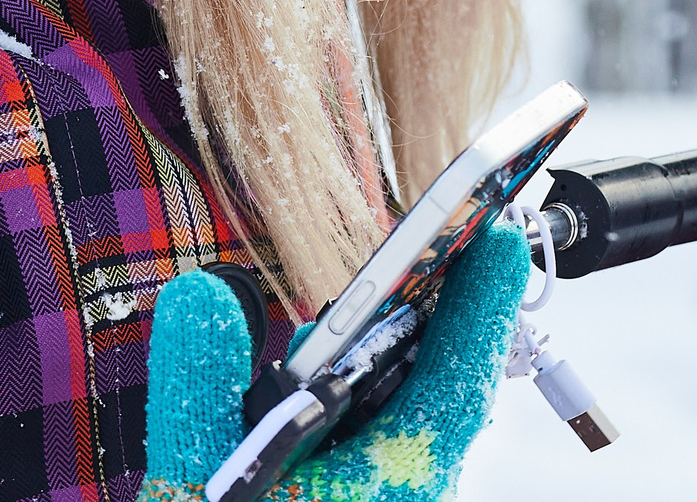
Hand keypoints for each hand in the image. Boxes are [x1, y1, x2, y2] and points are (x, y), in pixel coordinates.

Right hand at [142, 227, 528, 500]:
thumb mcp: (197, 492)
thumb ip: (198, 393)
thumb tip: (203, 293)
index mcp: (393, 490)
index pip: (453, 387)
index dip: (478, 307)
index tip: (498, 228)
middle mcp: (403, 495)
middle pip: (439, 392)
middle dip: (446, 311)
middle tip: (458, 222)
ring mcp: (385, 497)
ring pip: (410, 417)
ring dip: (406, 350)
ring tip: (405, 272)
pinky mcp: (363, 497)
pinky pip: (381, 441)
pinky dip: (370, 392)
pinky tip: (335, 364)